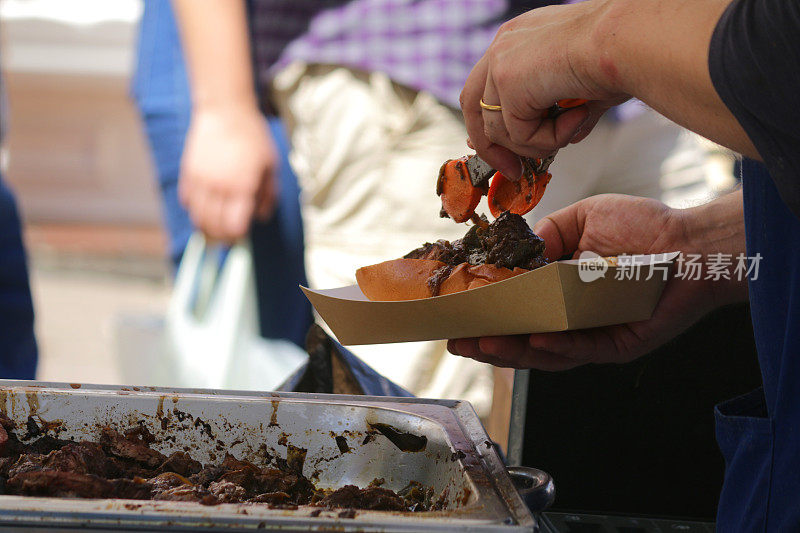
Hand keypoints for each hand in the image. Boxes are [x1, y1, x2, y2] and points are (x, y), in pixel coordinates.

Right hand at [179, 104, 277, 241]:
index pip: (234, 225)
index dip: (237, 236)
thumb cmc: (252, 137)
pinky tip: (201, 210)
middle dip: (221, 237)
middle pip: (214, 225)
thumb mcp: (270, 165)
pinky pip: (187, 201)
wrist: (224, 110)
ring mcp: (200, 180)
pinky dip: (193, 210)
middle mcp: (219, 187)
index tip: (241, 236)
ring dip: (205, 228)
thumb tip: (261, 217)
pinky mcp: (188, 172)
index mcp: (242, 187)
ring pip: (197, 217)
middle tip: (228, 241)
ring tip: (213, 231)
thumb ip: (268, 194)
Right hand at [447, 193, 746, 369]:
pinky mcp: (619, 345)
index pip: (516, 310)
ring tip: (483, 343)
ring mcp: (594, 337)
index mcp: (559, 294)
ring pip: (547, 353)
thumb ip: (547, 234)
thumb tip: (513, 252)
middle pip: (522, 340)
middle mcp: (572, 321)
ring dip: (513, 350)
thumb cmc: (643, 228)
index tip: (455, 314)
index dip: (487, 314)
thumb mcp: (582, 219)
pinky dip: (558, 345)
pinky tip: (535, 338)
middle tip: (456, 341)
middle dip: (488, 343)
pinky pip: (583, 349)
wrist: (692, 241)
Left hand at [460, 3, 627, 179]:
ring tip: (575, 125)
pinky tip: (576, 117)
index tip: (504, 152)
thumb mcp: (584, 88)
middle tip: (513, 171)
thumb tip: (565, 138)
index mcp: (519, 40)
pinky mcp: (507, 81)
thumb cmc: (621, 54)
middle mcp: (504, 45)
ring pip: (500, 130)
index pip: (485, 88)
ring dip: (538, 143)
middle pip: (473, 107)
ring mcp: (501, 63)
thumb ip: (565, 112)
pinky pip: (519, 135)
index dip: (489, 123)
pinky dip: (549, 139)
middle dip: (491, 147)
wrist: (630, 41)